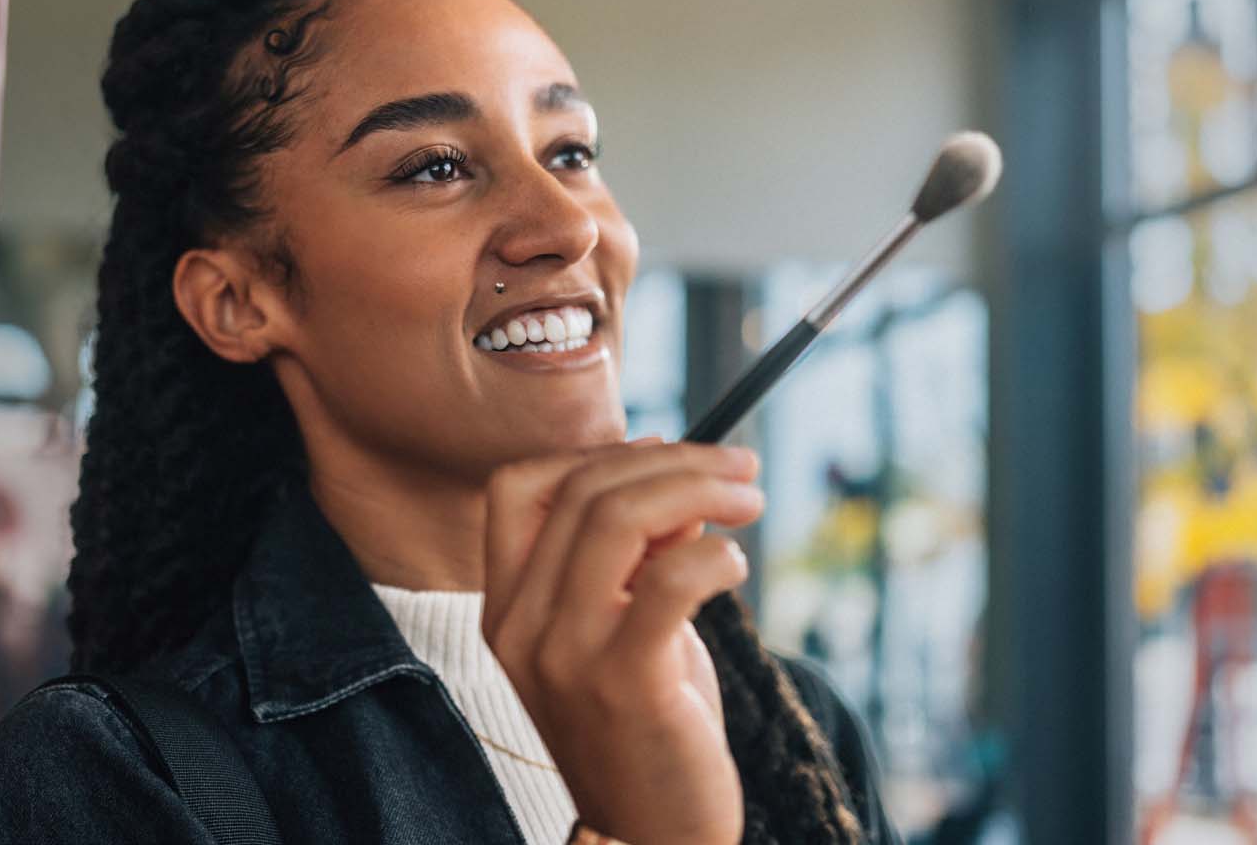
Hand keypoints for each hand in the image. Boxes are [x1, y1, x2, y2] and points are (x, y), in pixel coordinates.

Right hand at [482, 440, 762, 844]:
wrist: (654, 835)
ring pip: (620, 518)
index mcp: (506, 608)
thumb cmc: (646, 727)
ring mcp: (566, 655)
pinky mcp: (625, 682)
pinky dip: (715, 553)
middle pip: (583, 490)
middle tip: (740, 468)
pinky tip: (737, 566)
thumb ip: (635, 558)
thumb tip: (679, 481)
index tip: (663, 450)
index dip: (593, 453)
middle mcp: (521, 626)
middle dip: (674, 460)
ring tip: (750, 500)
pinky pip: (670, 579)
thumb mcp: (621, 630)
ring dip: (699, 489)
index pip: (516, 487)